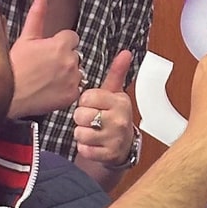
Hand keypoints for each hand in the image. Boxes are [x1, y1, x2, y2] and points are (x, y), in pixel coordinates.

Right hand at [8, 0, 83, 117]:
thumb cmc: (13, 66)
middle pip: (75, 55)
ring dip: (67, 74)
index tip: (48, 51)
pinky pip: (76, 89)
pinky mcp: (72, 95)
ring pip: (77, 72)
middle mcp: (70, 61)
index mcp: (60, 44)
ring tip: (47, 79)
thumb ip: (37, 15)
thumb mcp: (25, 38)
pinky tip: (51, 90)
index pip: (72, 38)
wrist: (7, 96)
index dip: (60, 43)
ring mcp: (73, 79)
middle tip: (44, 66)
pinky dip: (67, 90)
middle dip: (63, 58)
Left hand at [74, 50, 135, 166]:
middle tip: (91, 120)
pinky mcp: (108, 155)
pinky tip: (93, 144)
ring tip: (91, 131)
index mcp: (119, 102)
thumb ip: (117, 72)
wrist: (123, 146)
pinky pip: (84, 149)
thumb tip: (126, 52)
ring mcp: (115, 139)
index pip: (87, 97)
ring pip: (80, 133)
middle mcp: (119, 120)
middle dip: (81, 118)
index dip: (85, 102)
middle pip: (81, 115)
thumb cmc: (114, 116)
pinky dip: (84, 147)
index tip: (92, 105)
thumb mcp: (115, 94)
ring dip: (82, 134)